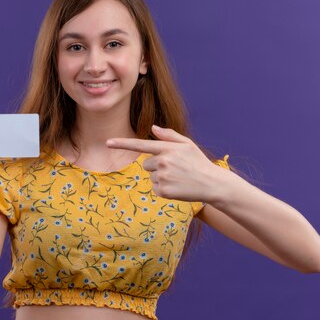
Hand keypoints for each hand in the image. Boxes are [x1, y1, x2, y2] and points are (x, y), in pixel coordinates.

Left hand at [106, 125, 222, 201]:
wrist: (212, 184)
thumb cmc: (198, 162)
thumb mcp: (187, 145)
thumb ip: (169, 136)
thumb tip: (153, 128)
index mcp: (167, 148)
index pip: (140, 144)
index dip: (122, 143)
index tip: (107, 142)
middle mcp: (163, 161)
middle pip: (146, 163)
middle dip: (157, 166)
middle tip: (175, 169)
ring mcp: (162, 177)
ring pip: (151, 176)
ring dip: (161, 178)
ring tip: (178, 178)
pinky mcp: (163, 191)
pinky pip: (155, 188)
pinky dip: (163, 189)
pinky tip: (177, 187)